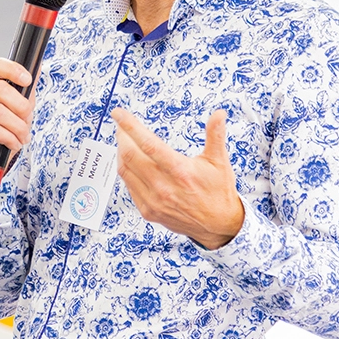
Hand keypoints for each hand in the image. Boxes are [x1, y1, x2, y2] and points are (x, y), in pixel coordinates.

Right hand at [0, 57, 34, 180]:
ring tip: (23, 137)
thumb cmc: (1, 134)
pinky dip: (8, 138)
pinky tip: (13, 143)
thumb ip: (25, 92)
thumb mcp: (17, 112)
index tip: (28, 80)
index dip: (12, 69)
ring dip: (17, 127)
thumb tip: (37, 68)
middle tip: (28, 120)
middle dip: (21, 106)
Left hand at [112, 108, 244, 248]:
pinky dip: (126, 170)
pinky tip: (129, 161)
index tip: (118, 114)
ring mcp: (153, 201)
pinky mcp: (148, 211)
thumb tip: (219, 114)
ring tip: (123, 140)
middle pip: (131, 156)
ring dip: (121, 152)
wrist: (218, 225)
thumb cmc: (218, 191)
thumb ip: (215, 135)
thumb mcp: (220, 162)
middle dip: (122, 136)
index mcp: (181, 172)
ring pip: (126, 171)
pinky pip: (129, 186)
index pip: (148, 144)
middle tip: (121, 125)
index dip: (130, 127)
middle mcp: (164, 187)